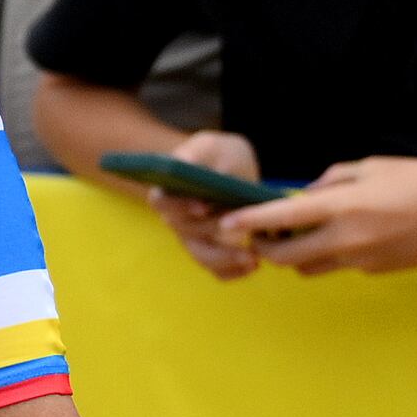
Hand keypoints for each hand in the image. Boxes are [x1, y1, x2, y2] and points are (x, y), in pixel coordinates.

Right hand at [129, 130, 270, 279]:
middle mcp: (176, 218)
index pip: (162, 201)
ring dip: (226, 261)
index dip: (180, 205)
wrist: (229, 170)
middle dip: (212, 234)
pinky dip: (234, 271)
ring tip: (253, 260)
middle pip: (187, 233)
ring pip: (202, 257)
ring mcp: (192, 238)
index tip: (203, 207)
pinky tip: (254, 266)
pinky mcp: (210, 251)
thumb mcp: (211, 145)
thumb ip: (202, 154)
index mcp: (167, 191)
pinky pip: (216, 270)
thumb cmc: (218, 154)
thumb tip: (197, 169)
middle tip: (242, 238)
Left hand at [226, 156, 416, 274]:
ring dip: (297, 255)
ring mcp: (362, 261)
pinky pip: (339, 267)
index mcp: (346, 207)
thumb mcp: (374, 166)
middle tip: (262, 233)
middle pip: (287, 258)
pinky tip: (349, 235)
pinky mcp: (375, 272)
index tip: (226, 223)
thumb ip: (332, 181)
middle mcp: (349, 239)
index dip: (250, 222)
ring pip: (310, 269)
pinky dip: (331, 254)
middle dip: (266, 248)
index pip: (284, 217)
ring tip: (304, 233)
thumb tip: (305, 194)